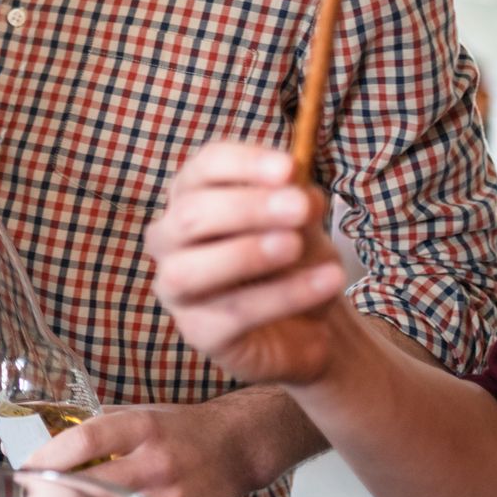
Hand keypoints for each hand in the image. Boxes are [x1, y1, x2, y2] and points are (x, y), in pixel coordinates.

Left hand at [24, 402, 255, 496]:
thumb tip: (42, 449)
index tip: (22, 474)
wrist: (234, 449)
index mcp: (141, 427)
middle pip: (88, 491)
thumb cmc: (176, 430)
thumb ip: (96, 430)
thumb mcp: (138, 414)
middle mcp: (155, 463)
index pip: (84, 442)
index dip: (47, 460)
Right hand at [143, 142, 351, 385]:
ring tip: (295, 245)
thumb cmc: (292, 258)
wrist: (307, 322)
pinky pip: (234, 313)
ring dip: (248, 253)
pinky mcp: (198, 332)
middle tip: (299, 207)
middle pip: (190, 214)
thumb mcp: (303, 222)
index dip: (244, 164)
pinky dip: (284, 295)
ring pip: (191, 268)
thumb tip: (300, 191)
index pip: (205, 167)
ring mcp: (176, 287)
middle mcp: (170, 238)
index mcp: (191, 195)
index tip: (290, 167)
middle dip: (248, 207)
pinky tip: (326, 282)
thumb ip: (298, 202)